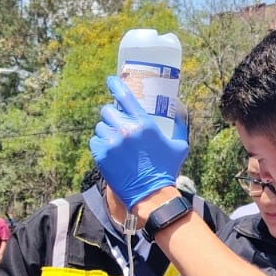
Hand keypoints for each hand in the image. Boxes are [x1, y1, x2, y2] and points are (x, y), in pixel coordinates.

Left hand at [88, 75, 188, 210]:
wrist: (151, 195)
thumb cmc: (166, 169)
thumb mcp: (179, 145)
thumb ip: (179, 124)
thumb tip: (179, 105)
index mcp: (144, 123)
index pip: (124, 96)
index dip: (115, 85)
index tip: (110, 80)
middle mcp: (126, 130)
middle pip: (107, 111)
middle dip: (111, 116)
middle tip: (118, 125)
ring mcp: (112, 143)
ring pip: (100, 127)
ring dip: (106, 132)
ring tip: (116, 144)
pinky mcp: (101, 155)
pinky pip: (95, 141)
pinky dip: (101, 145)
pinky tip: (110, 153)